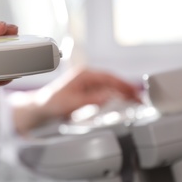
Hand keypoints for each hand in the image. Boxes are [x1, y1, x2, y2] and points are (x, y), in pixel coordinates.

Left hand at [13, 68, 140, 133]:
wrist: (41, 107)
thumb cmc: (52, 102)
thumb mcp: (72, 103)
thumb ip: (90, 100)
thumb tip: (107, 96)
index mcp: (84, 75)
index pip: (108, 77)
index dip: (123, 84)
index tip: (134, 91)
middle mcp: (87, 77)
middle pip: (112, 81)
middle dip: (126, 89)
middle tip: (140, 98)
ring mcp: (88, 83)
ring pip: (110, 86)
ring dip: (122, 92)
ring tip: (135, 100)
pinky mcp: (88, 91)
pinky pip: (105, 92)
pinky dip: (115, 96)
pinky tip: (122, 101)